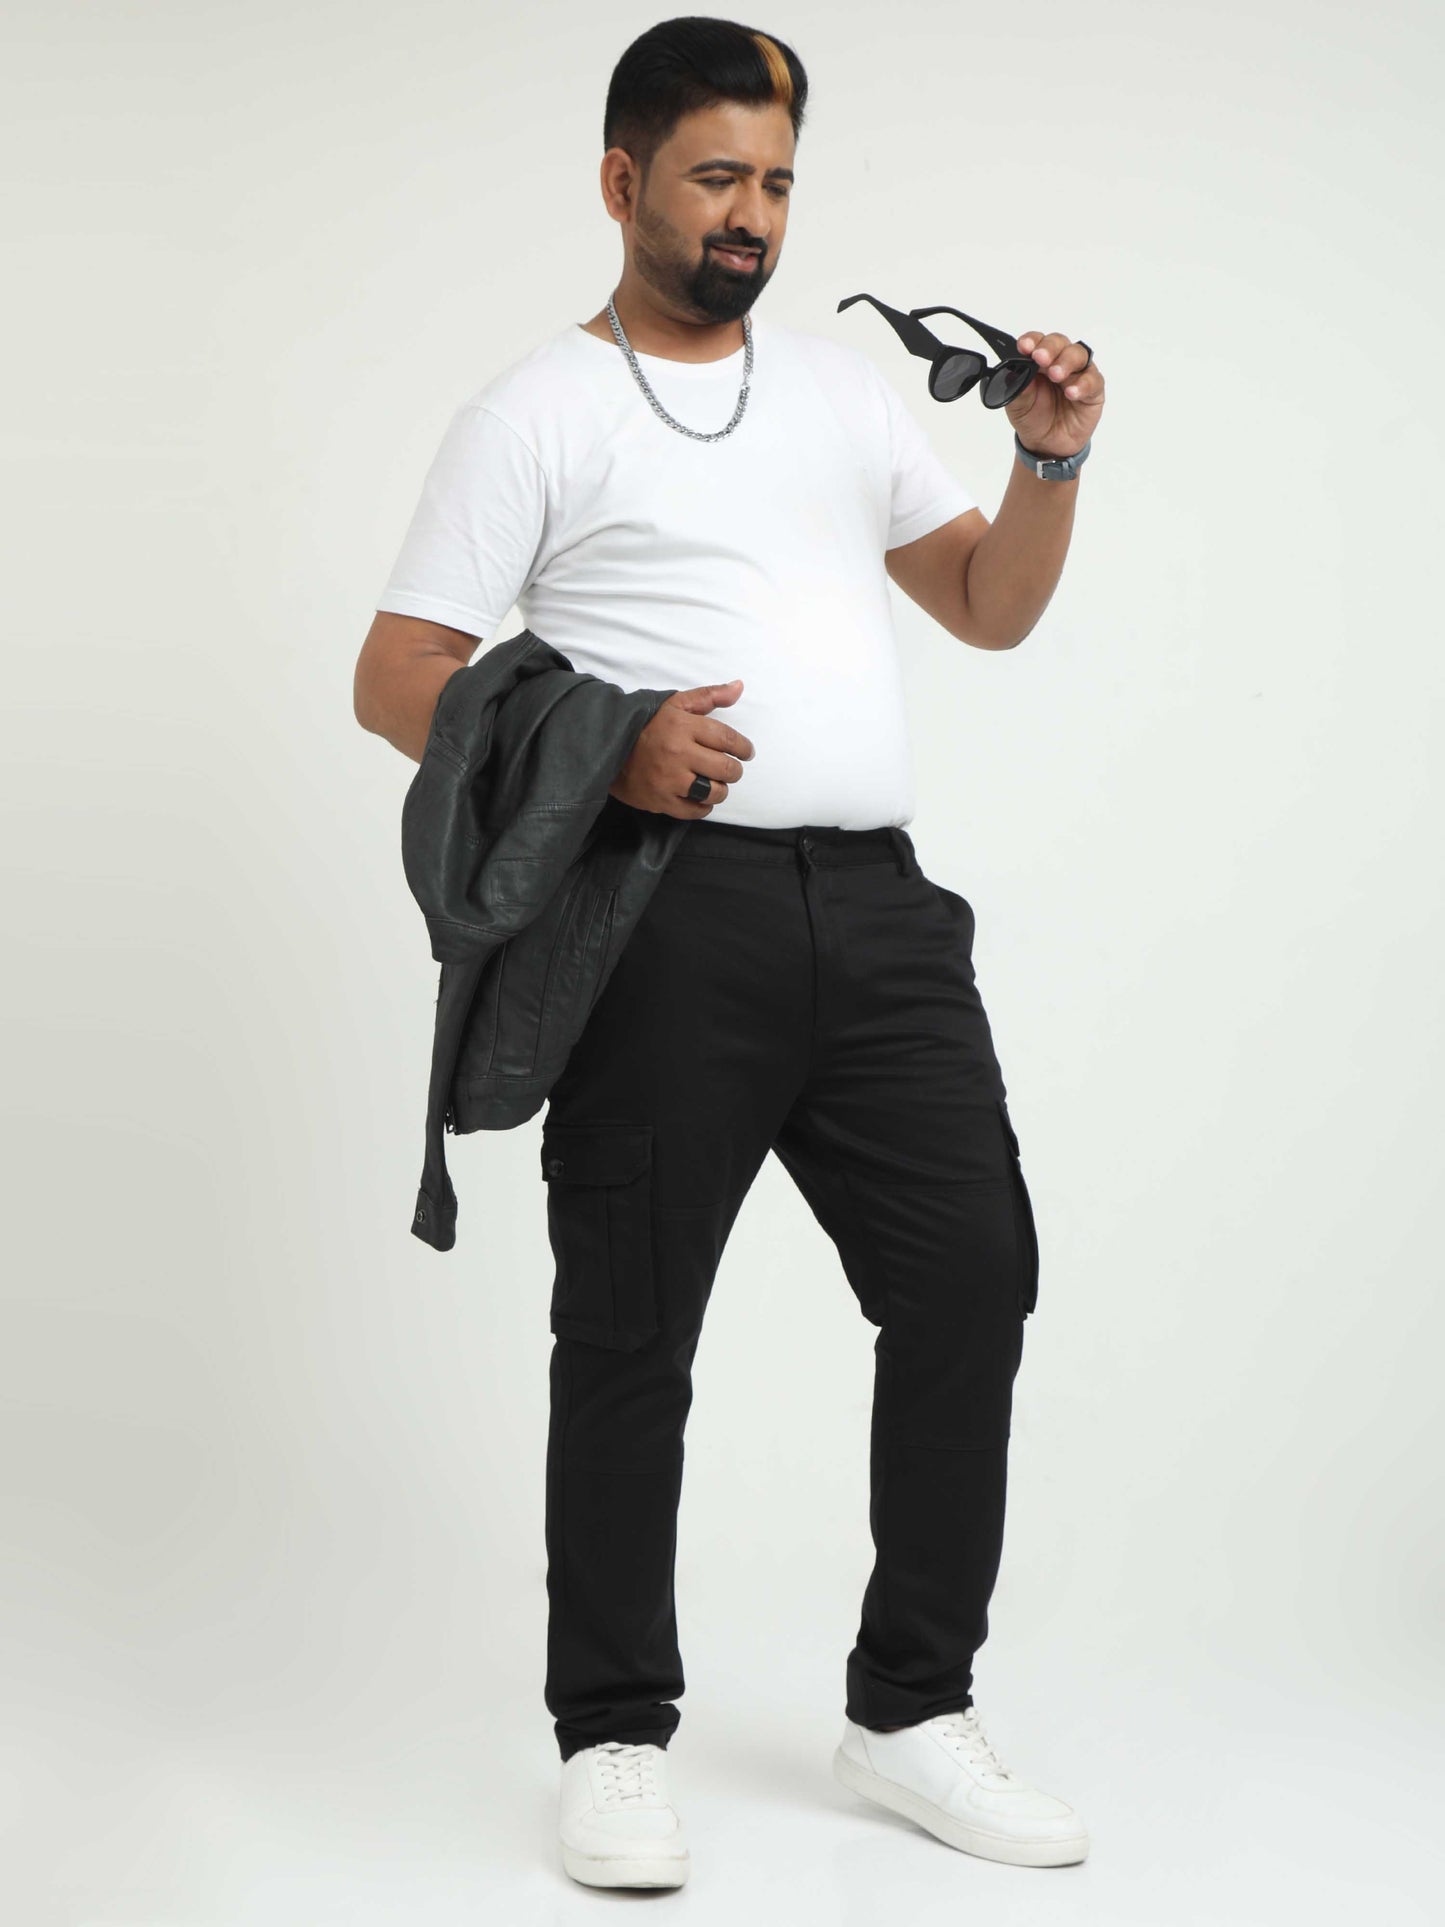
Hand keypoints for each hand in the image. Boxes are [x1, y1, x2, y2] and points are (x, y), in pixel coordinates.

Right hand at [609, 678, 754, 818]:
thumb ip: (709, 696)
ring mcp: (669, 779)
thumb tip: (739, 687)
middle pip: (725, 769)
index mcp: (683, 726)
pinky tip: (699, 797)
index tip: (746, 752)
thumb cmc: (647, 725)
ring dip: (720, 790)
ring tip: (713, 783)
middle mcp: (678, 753)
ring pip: (713, 792)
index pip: (728, 739)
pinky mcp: (661, 800)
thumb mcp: (675, 704)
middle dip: (734, 771)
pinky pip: (695, 811)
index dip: (744, 748)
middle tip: (729, 769)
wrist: (610, 747)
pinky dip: (703, 807)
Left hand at [1003, 331, 1103, 458]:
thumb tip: (1016, 373)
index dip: (1031, 340)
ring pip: (1078, 355)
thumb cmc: (1033, 418)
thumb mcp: (1018, 406)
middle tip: (1040, 358)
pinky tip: (1071, 392)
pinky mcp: (1093, 389)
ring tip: (1056, 375)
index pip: (1037, 342)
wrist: (1046, 445)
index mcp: (1038, 361)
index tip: (1024, 346)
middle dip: (1049, 348)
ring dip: (1066, 362)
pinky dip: (1083, 384)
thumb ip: (1018, 389)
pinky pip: (1093, 380)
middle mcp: (1059, 361)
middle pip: (1059, 343)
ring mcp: (1078, 373)